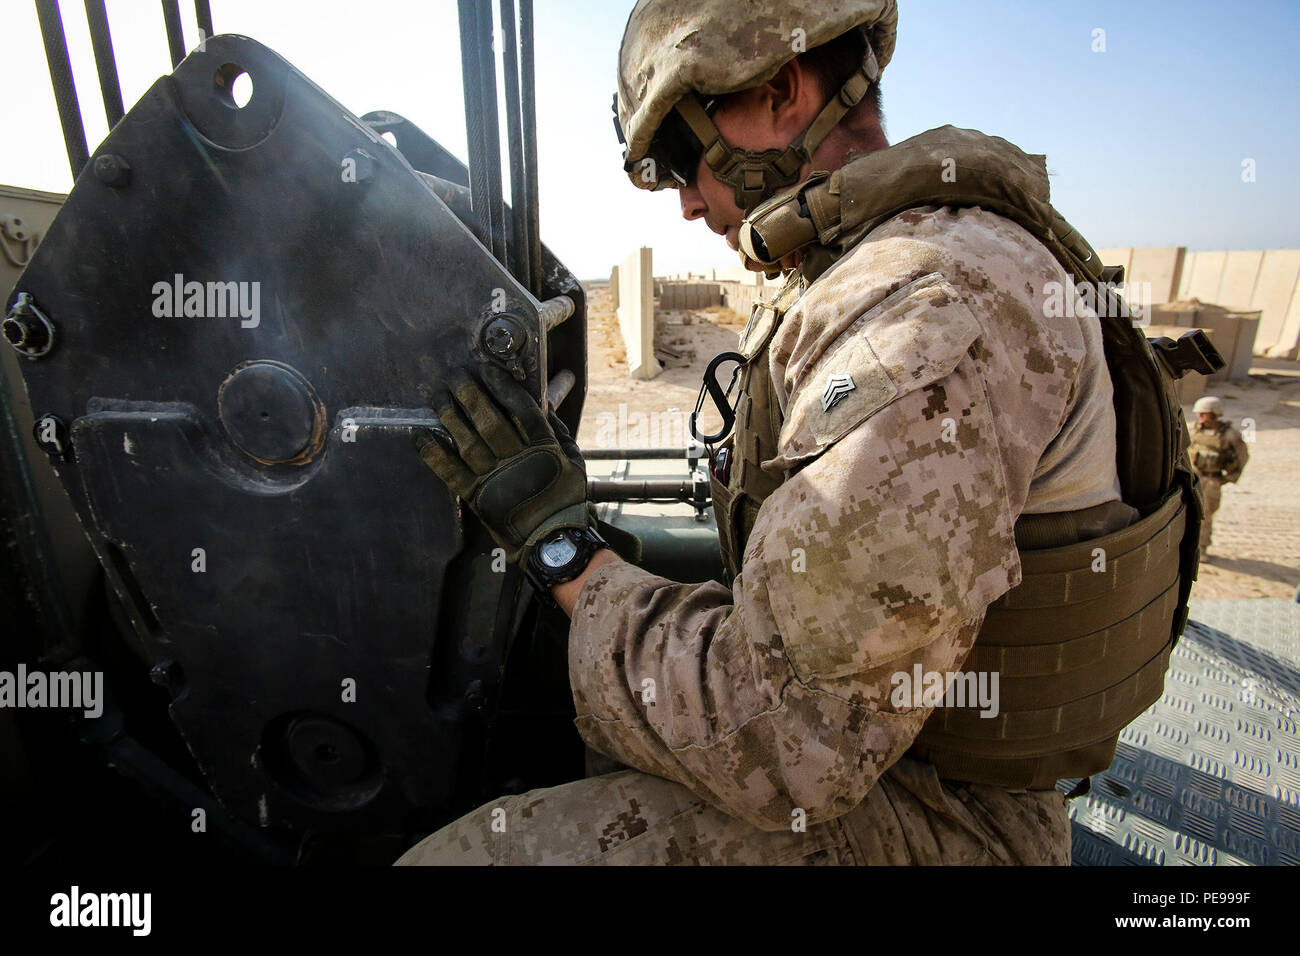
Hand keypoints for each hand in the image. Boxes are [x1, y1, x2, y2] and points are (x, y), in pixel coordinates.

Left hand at [416, 363, 588, 564]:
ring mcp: (495, 480)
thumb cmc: (565, 496)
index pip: (520, 410)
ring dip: (451, 417)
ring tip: (439, 397)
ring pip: (468, 442)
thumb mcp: (573, 459)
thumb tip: (542, 402)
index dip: (502, 387)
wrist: (554, 540)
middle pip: (490, 421)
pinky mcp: (477, 498)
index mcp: (544, 449)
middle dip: (470, 395)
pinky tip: (421, 435)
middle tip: (456, 376)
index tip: (487, 369)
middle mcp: (517, 461)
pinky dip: (433, 454)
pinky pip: (451, 473)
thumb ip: (557, 431)